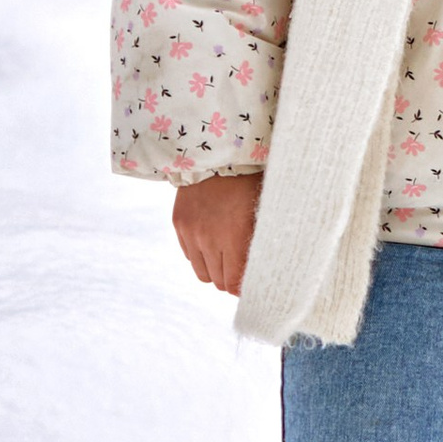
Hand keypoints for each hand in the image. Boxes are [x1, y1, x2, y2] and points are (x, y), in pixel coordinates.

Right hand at [173, 172, 261, 295]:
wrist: (218, 152)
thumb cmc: (249, 180)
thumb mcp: (262, 210)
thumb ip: (259, 243)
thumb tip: (263, 269)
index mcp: (235, 237)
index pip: (235, 283)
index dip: (243, 289)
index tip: (250, 284)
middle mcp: (210, 239)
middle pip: (219, 282)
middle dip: (230, 280)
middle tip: (240, 271)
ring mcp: (191, 232)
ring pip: (202, 273)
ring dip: (214, 270)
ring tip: (225, 258)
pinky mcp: (179, 224)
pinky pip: (189, 254)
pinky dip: (200, 255)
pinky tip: (211, 241)